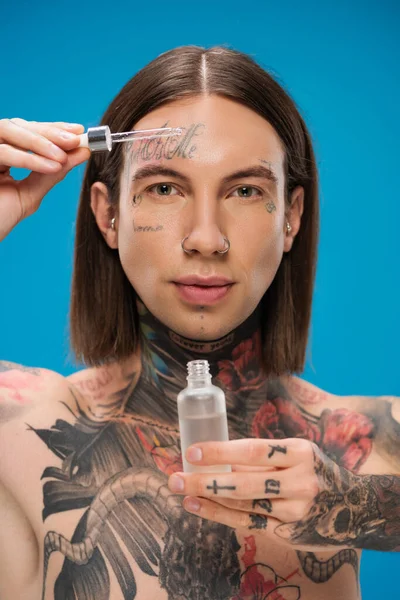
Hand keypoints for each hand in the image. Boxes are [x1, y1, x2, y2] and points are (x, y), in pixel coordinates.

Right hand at [0, 118, 89, 240]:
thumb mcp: (30, 193)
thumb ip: (54, 173)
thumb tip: (82, 152)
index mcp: (1, 152)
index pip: (28, 131)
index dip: (53, 127)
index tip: (78, 131)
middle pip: (19, 125)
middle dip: (49, 132)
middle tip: (75, 140)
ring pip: (9, 129)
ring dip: (40, 142)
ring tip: (63, 158)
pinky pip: (3, 151)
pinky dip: (29, 159)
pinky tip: (52, 167)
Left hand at [168, 438, 370, 550]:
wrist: (353, 507)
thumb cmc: (313, 471)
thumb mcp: (296, 454)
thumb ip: (262, 456)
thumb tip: (217, 456)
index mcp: (299, 452)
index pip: (252, 450)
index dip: (220, 451)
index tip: (192, 452)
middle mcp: (299, 481)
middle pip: (243, 481)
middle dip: (205, 480)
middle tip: (174, 476)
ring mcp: (295, 510)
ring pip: (243, 504)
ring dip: (207, 498)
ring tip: (180, 491)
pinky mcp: (289, 532)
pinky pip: (248, 523)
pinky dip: (220, 514)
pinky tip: (199, 507)